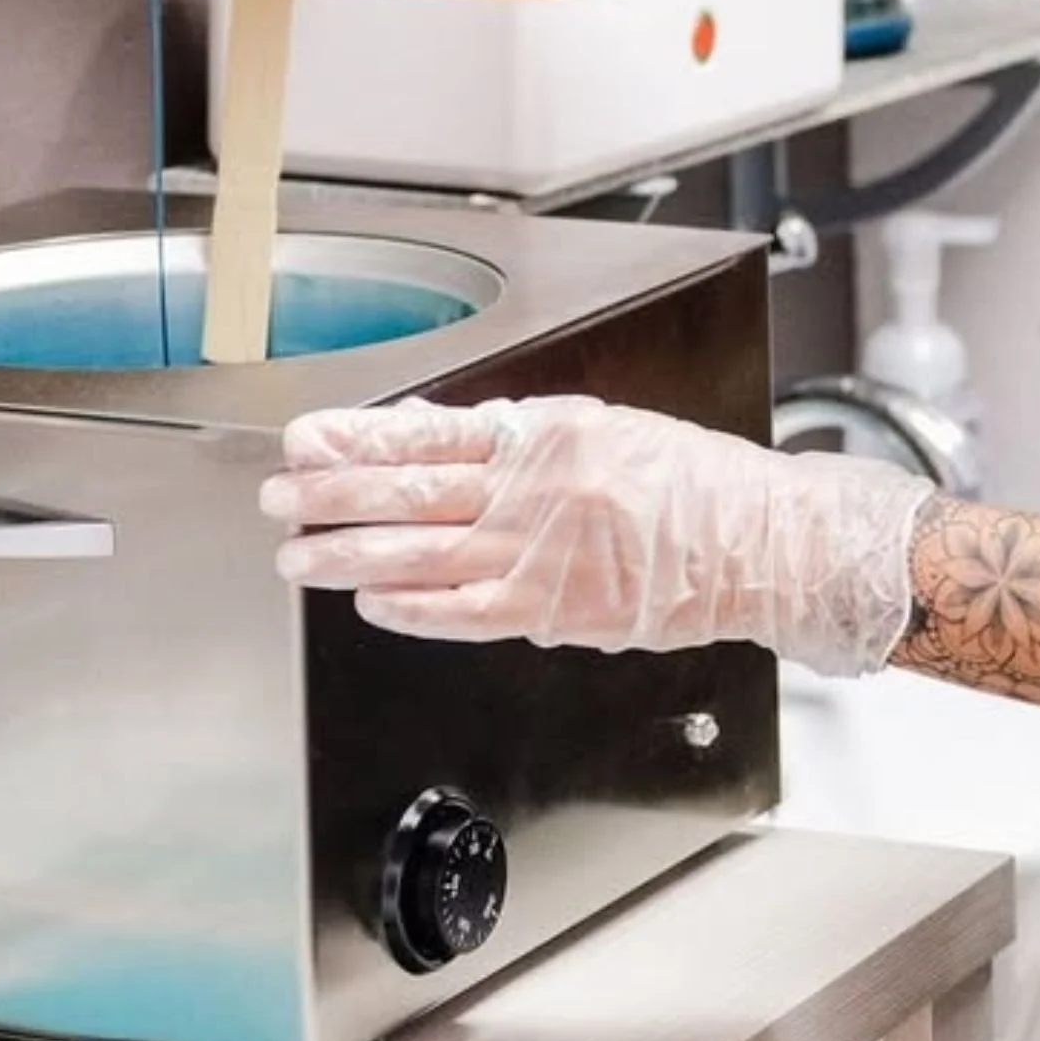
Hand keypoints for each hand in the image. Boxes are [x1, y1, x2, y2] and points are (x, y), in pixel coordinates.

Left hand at [259, 397, 935, 676]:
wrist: (761, 543)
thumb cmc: (695, 487)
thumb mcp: (601, 429)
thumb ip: (516, 441)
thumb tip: (436, 443)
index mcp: (541, 435)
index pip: (425, 434)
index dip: (354, 438)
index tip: (305, 439)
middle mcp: (531, 491)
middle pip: (407, 491)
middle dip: (330, 495)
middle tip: (278, 498)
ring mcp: (538, 554)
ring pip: (419, 553)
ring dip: (348, 554)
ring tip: (296, 556)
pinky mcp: (553, 611)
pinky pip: (462, 610)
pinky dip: (411, 607)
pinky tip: (370, 601)